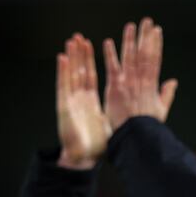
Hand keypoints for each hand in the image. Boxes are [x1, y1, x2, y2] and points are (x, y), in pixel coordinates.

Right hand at [56, 33, 109, 169]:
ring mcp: (71, 101)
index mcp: (91, 102)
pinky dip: (63, 72)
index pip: (90, 76)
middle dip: (80, 54)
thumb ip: (118, 113)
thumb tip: (132, 108)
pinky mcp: (64, 106)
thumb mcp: (111, 125)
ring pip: (71, 74)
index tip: (92, 45)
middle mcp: (80, 99)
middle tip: (80, 36)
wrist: (84, 159)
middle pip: (80, 71)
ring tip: (72, 41)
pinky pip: (63, 86)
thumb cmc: (97, 146)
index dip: (91, 61)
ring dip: (71, 57)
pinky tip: (63, 58)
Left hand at [103, 18, 178, 132]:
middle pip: (144, 54)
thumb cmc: (147, 128)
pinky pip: (112, 68)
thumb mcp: (161, 110)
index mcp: (152, 85)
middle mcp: (141, 81)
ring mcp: (128, 83)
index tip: (157, 31)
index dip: (156, 44)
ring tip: (131, 26)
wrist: (135, 138)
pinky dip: (110, 55)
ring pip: (130, 57)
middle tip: (147, 21)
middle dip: (146, 37)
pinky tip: (108, 42)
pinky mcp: (115, 88)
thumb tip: (173, 82)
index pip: (155, 60)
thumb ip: (166, 94)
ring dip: (130, 40)